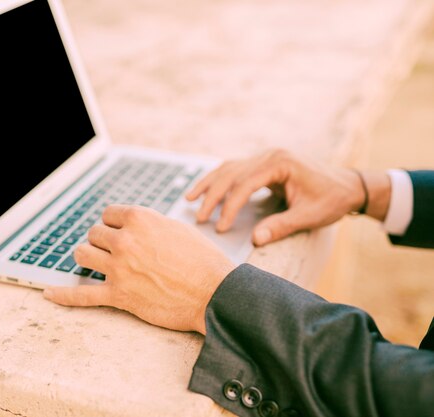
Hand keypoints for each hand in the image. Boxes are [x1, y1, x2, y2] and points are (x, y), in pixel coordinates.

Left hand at [43, 205, 233, 333]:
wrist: (215, 293)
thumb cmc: (202, 260)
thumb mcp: (177, 228)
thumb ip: (150, 224)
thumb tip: (133, 225)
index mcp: (140, 219)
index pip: (108, 213)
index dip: (113, 223)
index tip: (118, 231)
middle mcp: (125, 240)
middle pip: (94, 233)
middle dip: (102, 240)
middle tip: (116, 250)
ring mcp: (119, 268)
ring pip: (82, 255)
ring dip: (88, 257)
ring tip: (96, 262)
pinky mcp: (118, 295)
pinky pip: (82, 295)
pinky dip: (63, 295)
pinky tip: (49, 293)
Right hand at [186, 149, 365, 245]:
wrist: (348, 185)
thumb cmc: (332, 199)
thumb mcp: (309, 216)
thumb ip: (281, 226)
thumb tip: (255, 240)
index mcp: (280, 162)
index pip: (244, 184)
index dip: (230, 207)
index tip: (221, 227)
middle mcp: (269, 154)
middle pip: (231, 172)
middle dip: (212, 195)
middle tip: (199, 218)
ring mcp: (265, 156)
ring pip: (228, 167)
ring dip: (208, 183)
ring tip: (189, 199)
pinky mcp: (263, 162)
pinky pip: (235, 169)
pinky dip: (219, 180)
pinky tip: (206, 189)